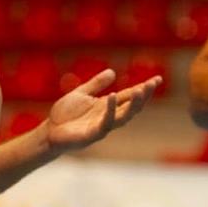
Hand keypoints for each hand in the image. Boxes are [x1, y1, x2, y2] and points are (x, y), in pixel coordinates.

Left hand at [45, 70, 161, 153]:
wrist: (49, 132)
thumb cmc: (65, 115)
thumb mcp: (80, 94)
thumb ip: (96, 84)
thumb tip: (113, 72)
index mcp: (106, 106)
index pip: (128, 96)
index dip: (143, 88)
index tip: (158, 79)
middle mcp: (108, 117)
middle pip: (131, 107)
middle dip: (143, 96)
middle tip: (153, 83)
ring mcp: (102, 126)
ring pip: (123, 116)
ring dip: (133, 105)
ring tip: (140, 90)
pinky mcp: (92, 134)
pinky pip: (105, 123)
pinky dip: (109, 110)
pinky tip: (111, 96)